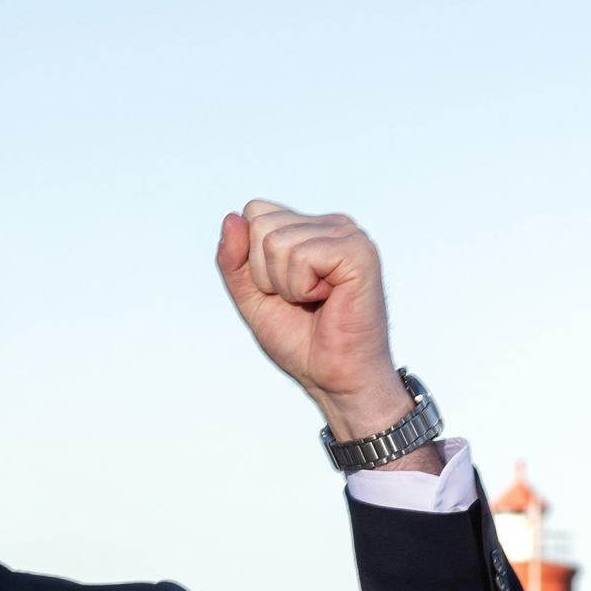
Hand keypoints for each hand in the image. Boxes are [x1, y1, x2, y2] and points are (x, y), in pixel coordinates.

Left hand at [216, 201, 412, 441]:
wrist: (333, 377)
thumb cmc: (301, 341)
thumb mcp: (252, 297)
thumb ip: (234, 261)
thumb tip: (231, 219)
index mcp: (310, 229)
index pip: (254, 213)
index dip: (252, 261)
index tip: (280, 289)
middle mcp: (331, 225)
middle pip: (260, 224)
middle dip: (265, 274)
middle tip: (298, 299)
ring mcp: (348, 235)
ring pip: (276, 242)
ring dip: (284, 285)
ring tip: (313, 301)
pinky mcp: (359, 252)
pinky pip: (302, 257)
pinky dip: (302, 288)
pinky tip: (327, 299)